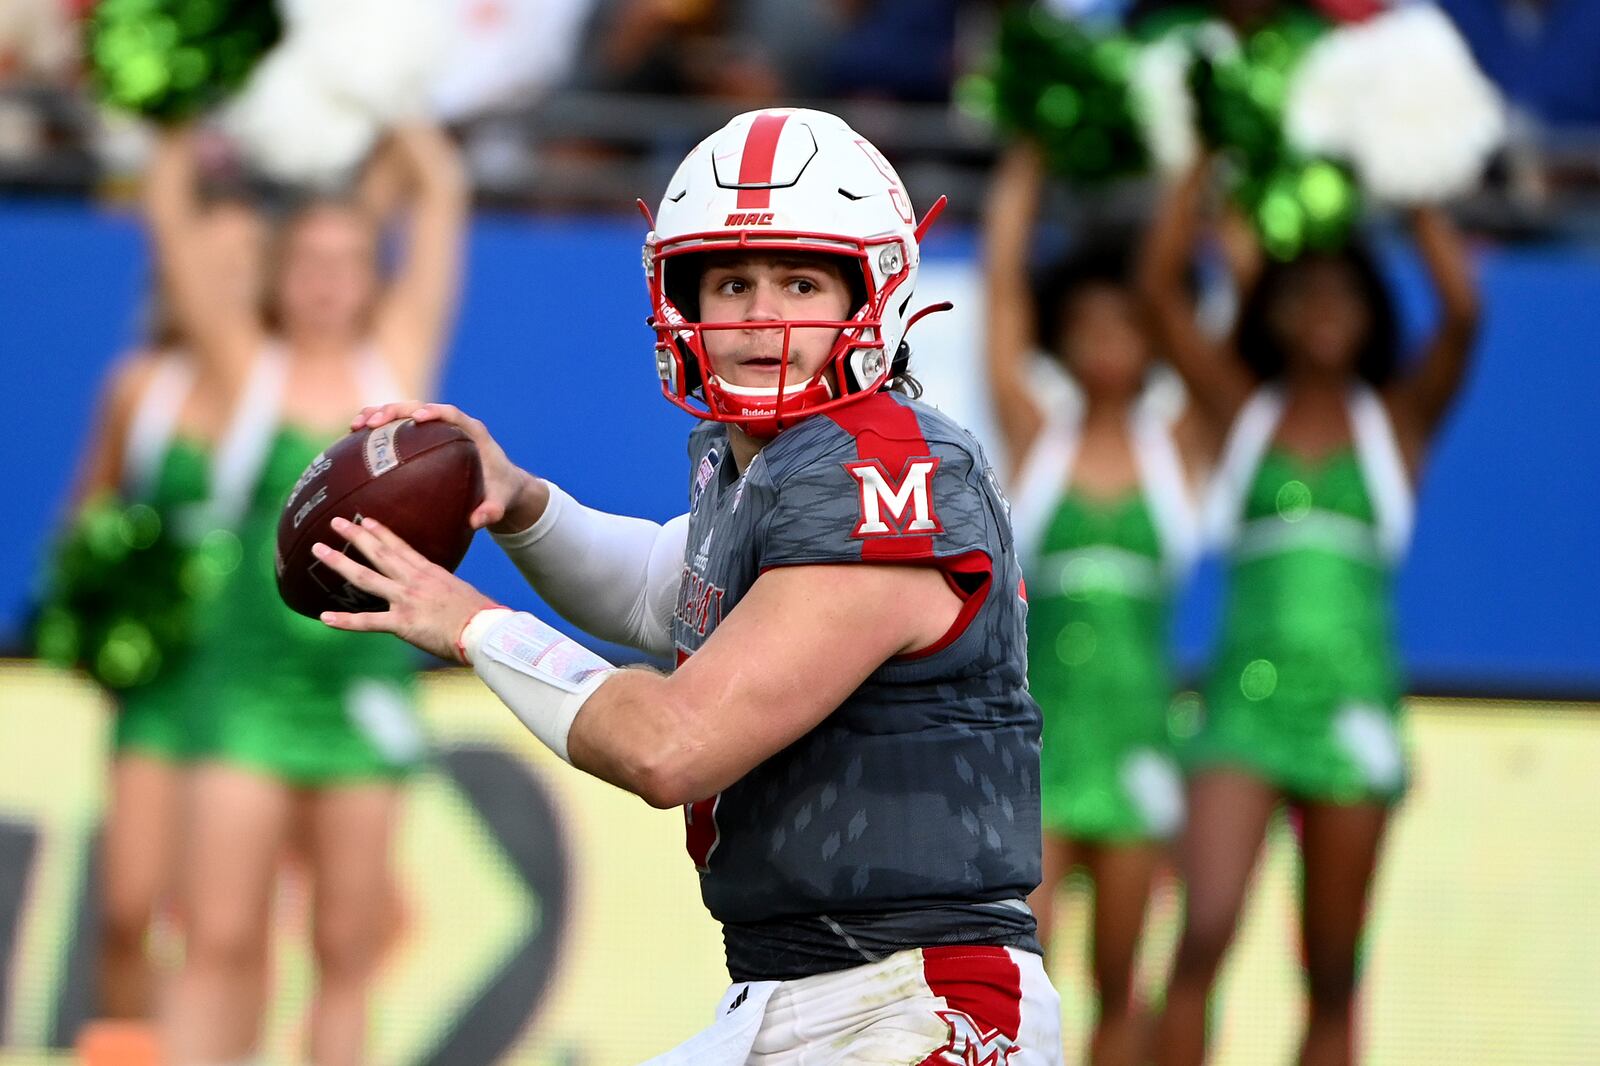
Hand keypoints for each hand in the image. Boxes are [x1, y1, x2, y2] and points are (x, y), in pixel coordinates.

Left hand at [315, 515, 496, 661]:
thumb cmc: (480, 615)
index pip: (400, 547)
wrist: (485, 631)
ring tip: (318, 550)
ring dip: (340, 563)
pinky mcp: (402, 623)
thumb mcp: (460, 593)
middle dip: (355, 536)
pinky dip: (345, 621)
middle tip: (334, 522)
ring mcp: (406, 600)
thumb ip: (442, 590)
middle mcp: (414, 581)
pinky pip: (368, 622)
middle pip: (379, 553)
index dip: (381, 532)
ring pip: (366, 578)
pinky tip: (324, 618)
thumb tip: (438, 594)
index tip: (366, 520)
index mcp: (430, 572)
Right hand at [350, 401, 548, 531]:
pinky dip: (377, 432)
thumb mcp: (500, 504)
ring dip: (379, 415)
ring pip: (403, 414)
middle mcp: (452, 425)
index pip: (452, 414)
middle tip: (373, 423)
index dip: (435, 412)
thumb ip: (491, 511)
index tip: (418, 419)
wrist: (502, 486)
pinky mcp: (423, 438)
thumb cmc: (501, 492)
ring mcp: (435, 429)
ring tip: (356, 426)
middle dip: (395, 411)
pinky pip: (397, 430)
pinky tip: (353, 442)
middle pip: (420, 408)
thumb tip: (477, 521)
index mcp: (473, 432)